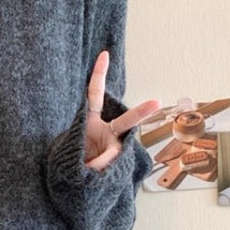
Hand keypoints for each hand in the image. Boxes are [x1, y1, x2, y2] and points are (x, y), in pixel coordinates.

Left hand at [84, 50, 160, 171]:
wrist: (73, 175)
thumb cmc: (74, 156)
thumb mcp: (75, 151)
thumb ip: (92, 155)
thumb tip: (104, 162)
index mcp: (90, 120)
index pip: (95, 94)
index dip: (99, 74)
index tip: (104, 55)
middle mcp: (105, 130)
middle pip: (127, 121)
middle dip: (142, 112)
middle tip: (156, 103)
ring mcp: (112, 145)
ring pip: (114, 151)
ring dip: (98, 161)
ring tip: (85, 167)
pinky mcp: (115, 160)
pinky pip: (108, 163)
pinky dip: (97, 168)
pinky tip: (89, 170)